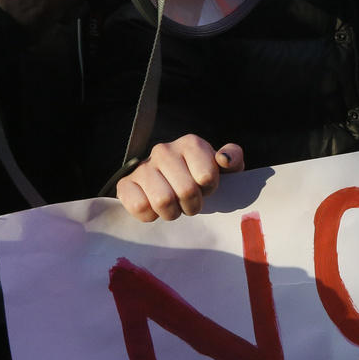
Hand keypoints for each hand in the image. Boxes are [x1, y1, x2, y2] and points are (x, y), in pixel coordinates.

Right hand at [116, 136, 243, 221]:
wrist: (172, 182)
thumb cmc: (202, 175)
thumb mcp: (225, 167)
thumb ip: (233, 158)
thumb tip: (224, 159)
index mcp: (190, 143)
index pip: (206, 176)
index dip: (210, 189)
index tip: (206, 187)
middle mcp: (164, 150)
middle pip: (185, 191)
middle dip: (193, 205)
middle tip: (191, 203)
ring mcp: (143, 166)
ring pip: (162, 201)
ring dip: (173, 212)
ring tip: (175, 206)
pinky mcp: (125, 184)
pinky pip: (139, 207)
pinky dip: (151, 216)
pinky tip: (156, 209)